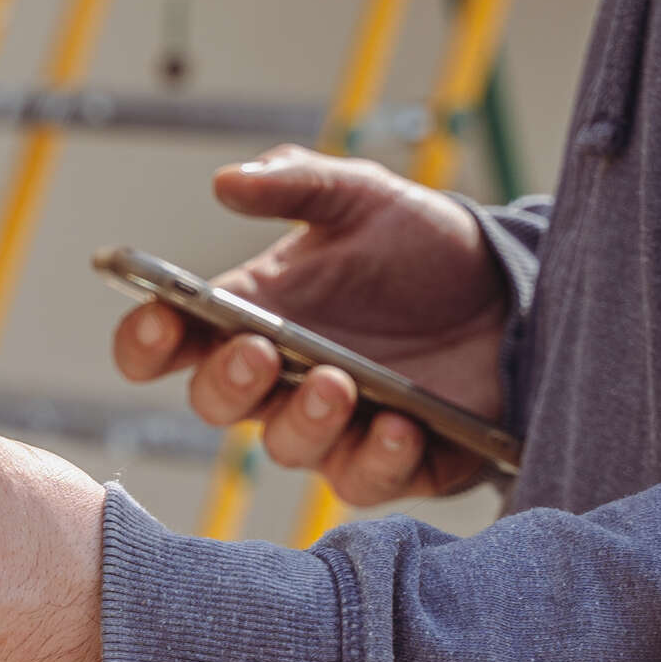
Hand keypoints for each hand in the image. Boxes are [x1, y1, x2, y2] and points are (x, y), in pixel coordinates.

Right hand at [115, 145, 510, 503]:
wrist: (515, 288)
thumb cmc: (419, 246)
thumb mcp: (361, 197)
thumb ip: (295, 183)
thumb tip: (226, 180)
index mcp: (251, 318)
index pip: (170, 345)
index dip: (146, 342)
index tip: (159, 321)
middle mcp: (280, 381)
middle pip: (217, 403)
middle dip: (227, 383)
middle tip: (260, 352)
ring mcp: (335, 426)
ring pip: (288, 449)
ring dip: (305, 421)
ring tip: (339, 383)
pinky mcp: (397, 461)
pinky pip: (366, 480)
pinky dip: (379, 459)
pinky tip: (400, 425)